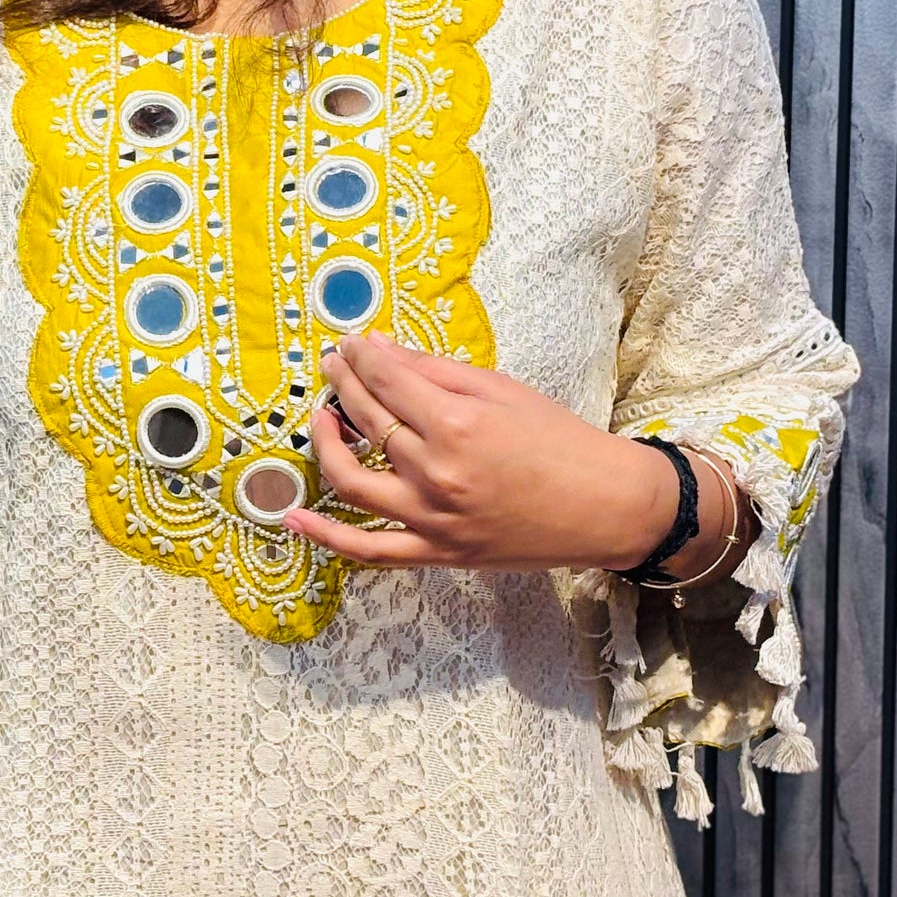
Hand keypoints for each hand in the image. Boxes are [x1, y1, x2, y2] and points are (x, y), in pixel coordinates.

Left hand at [281, 330, 732, 575]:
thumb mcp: (502, 390)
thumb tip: (380, 350)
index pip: (384, 381)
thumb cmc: (559, 441)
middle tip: (333, 365)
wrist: (603, 506)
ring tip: (323, 417)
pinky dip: (325, 535)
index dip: (359, 358)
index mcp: (456, 423)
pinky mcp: (435, 553)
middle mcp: (436, 472)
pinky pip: (367, 551)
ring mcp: (431, 518)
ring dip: (325, 444)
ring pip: (351, 481)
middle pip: (366, 422)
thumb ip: (436, 372)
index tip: (348, 344)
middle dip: (342, 385)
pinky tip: (292, 516)